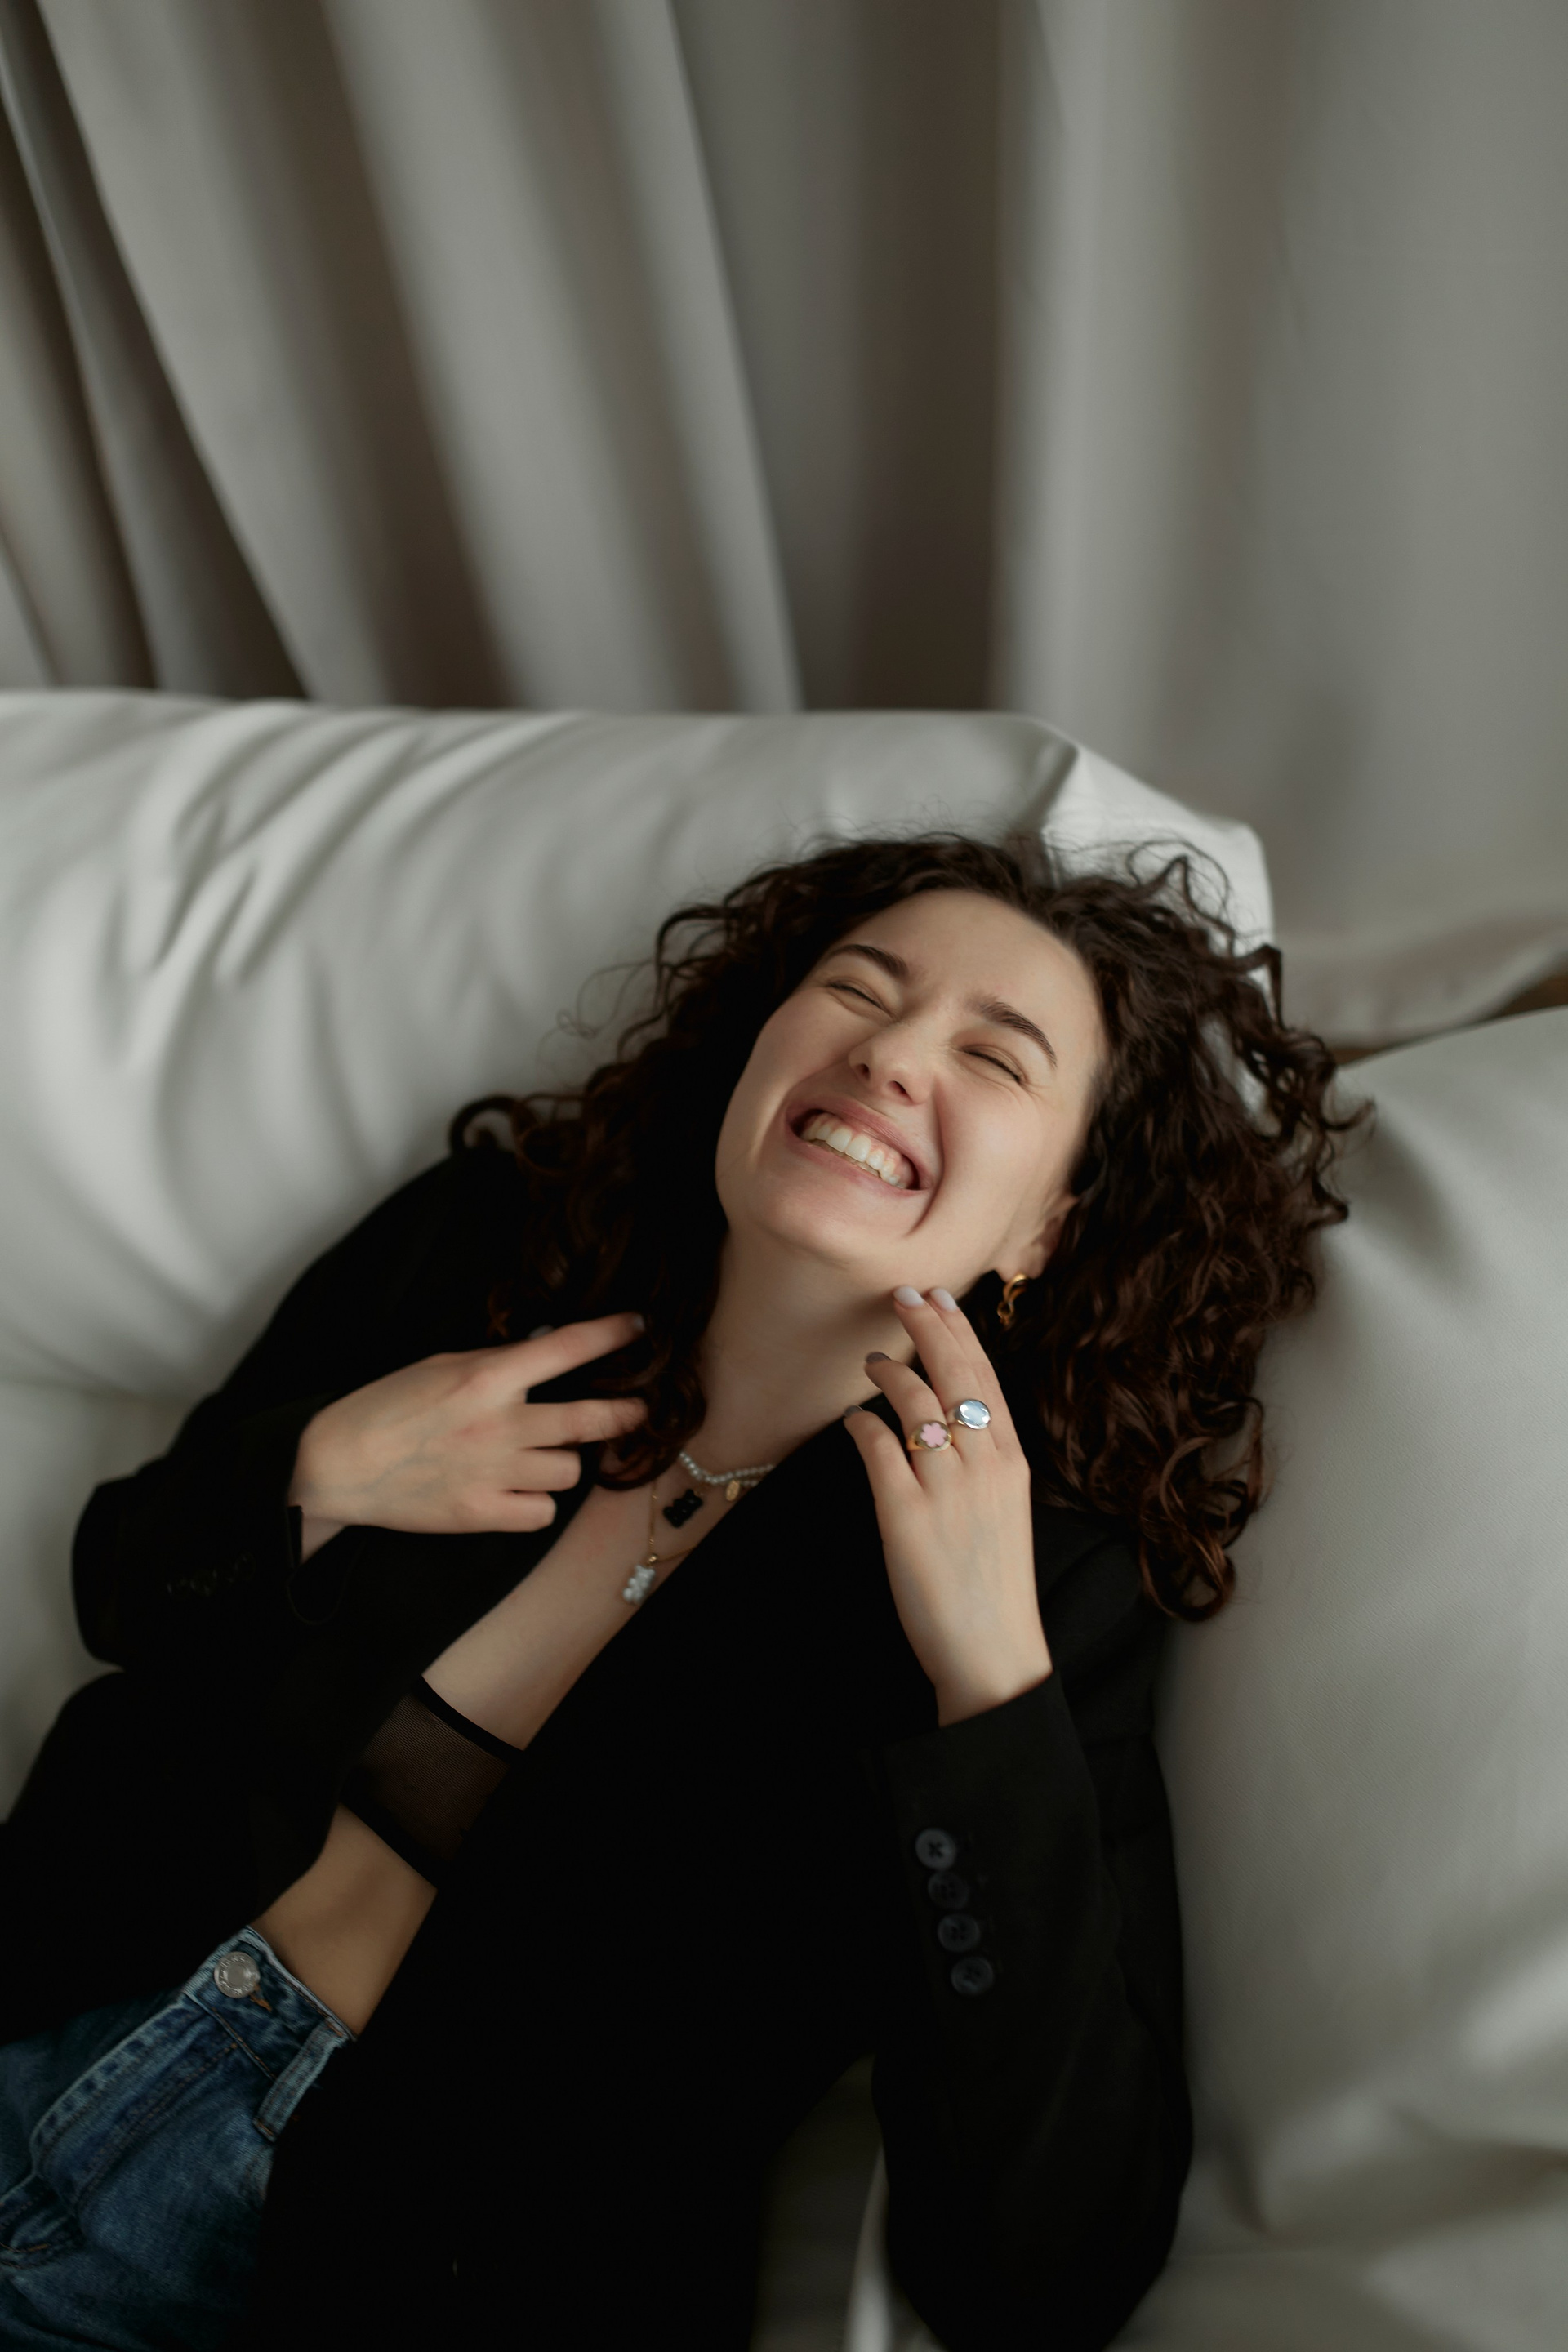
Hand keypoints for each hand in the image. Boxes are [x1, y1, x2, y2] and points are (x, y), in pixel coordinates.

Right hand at [288, 1312, 647, 1546]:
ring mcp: (494, 1472)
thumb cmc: (386, 1407)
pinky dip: (536, 1502)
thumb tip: (546, 1352)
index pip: (568, 1348)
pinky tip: (515, 1489)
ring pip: (570, 1470)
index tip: (639, 1326)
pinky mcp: (483, 1513)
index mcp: (487, 1377)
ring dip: (560, 1462)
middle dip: (625, 1413)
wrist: (337, 1466)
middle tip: (638, 1410)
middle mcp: (500, 1424)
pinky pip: (543, 1511)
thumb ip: (496, 1362)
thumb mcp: (441, 1365)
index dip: (613, 1334)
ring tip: (534, 1457)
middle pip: (591, 1420)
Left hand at [844, 1288, 1051, 1725]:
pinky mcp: (906, 1516)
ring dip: (891, 1372)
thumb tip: (948, 1421)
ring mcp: (946, 1489)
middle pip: (955, 1374)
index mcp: (1012, 1463)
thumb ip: (984, 1464)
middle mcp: (985, 1465)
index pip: (987, 1378)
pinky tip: (854, 1419)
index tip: (941, 1297)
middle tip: (903, 1295)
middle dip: (928, 1325)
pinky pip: (879, 1448)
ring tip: (874, 1361)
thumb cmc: (994, 1587)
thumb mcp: (1005, 1512)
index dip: (961, 1331)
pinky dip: (863, 1424)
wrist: (992, 1652)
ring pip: (917, 1402)